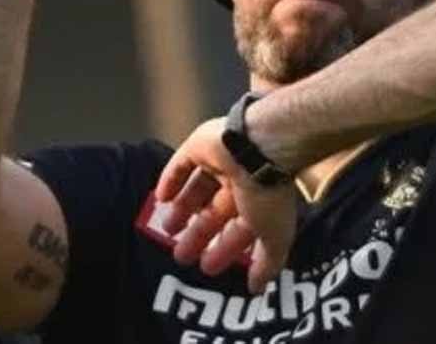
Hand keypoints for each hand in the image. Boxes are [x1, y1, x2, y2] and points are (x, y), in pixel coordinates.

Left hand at [155, 118, 296, 293]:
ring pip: (197, 189)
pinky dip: (171, 181)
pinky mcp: (200, 145)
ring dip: (183, 209)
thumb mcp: (274, 235)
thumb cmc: (269, 194)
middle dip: (199, 234)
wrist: (260, 146)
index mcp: (260, 202)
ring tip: (168, 229)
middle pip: (214, 212)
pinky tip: (161, 197)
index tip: (207, 268)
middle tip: (181, 255)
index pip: (238, 230)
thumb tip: (257, 289)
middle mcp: (241, 181)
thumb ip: (266, 262)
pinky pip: (181, 165)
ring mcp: (220, 160)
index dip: (224, 250)